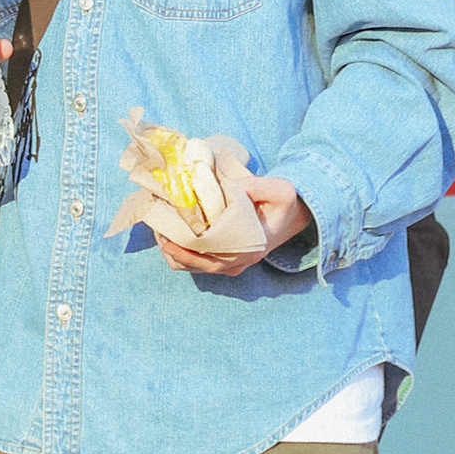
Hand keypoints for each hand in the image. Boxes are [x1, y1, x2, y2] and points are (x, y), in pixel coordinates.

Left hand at [153, 174, 311, 277]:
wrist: (295, 213)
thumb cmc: (285, 203)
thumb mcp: (280, 189)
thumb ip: (254, 185)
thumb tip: (223, 186)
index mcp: (251, 247)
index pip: (215, 257)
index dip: (189, 251)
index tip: (169, 239)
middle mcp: (241, 259)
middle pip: (202, 266)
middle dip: (178, 253)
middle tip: (159, 235)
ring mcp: (235, 261)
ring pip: (201, 267)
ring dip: (179, 255)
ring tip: (162, 236)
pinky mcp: (230, 256)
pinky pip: (204, 262)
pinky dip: (187, 253)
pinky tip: (174, 236)